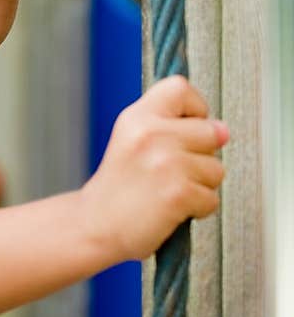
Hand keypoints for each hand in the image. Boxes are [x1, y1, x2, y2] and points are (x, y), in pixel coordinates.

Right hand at [82, 75, 228, 262]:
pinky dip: (197, 209)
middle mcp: (151, 135)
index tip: (186, 129)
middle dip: (201, 155)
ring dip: (200, 185)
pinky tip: (170, 209)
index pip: (181, 89)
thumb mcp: (131, 141)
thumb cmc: (115, 190)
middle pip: (212, 132)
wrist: (93, 227)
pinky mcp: (178, 193)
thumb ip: (173, 127)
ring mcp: (166, 164)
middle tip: (169, 171)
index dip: (194, 109)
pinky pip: (211, 198)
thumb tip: (223, 130)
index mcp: (137, 117)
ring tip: (168, 191)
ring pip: (216, 169)